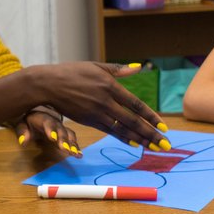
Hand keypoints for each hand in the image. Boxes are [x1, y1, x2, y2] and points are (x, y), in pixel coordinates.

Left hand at [15, 109, 81, 156]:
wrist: (39, 113)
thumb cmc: (30, 121)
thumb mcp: (22, 125)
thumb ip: (22, 132)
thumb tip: (24, 141)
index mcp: (43, 118)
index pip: (47, 122)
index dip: (50, 129)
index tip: (53, 138)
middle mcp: (55, 122)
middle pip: (61, 130)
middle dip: (64, 140)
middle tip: (66, 149)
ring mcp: (62, 128)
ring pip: (69, 135)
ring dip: (73, 144)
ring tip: (76, 154)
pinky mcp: (66, 134)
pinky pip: (72, 139)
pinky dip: (76, 147)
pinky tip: (79, 155)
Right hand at [29, 62, 169, 150]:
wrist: (48, 84)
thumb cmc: (72, 72)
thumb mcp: (96, 66)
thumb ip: (118, 69)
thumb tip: (139, 67)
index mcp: (110, 85)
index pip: (136, 104)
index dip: (151, 116)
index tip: (164, 126)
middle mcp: (105, 101)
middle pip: (132, 121)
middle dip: (151, 134)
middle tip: (165, 144)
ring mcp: (97, 112)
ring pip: (123, 129)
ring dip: (140, 139)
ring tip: (154, 148)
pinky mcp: (88, 120)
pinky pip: (110, 131)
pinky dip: (124, 137)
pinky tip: (134, 143)